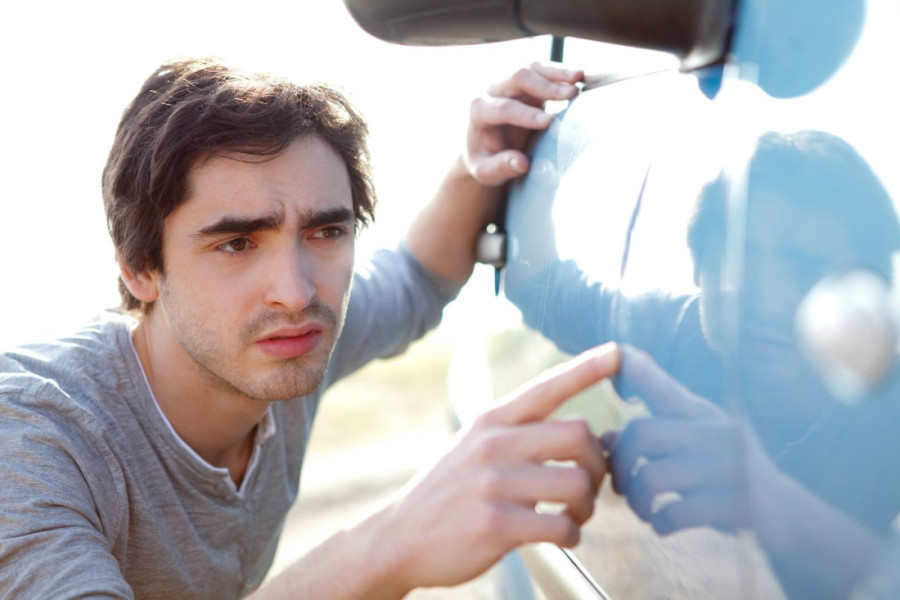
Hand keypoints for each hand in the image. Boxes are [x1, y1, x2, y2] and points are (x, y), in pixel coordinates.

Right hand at [372, 343, 617, 593]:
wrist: (400, 536)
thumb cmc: (450, 491)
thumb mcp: (475, 446)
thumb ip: (521, 434)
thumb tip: (583, 434)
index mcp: (491, 420)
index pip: (546, 387)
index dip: (586, 369)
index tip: (618, 353)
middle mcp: (494, 444)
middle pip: (578, 434)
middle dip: (597, 462)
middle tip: (589, 484)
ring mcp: (495, 483)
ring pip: (578, 483)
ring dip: (587, 506)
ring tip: (573, 515)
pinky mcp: (497, 524)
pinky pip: (561, 526)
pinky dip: (571, 535)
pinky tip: (559, 536)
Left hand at [465, 62, 582, 185]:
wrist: (484, 146)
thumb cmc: (485, 160)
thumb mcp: (486, 172)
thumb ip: (501, 168)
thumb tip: (522, 164)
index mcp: (479, 111)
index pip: (504, 108)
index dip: (526, 114)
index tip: (549, 122)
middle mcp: (491, 90)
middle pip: (517, 78)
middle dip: (545, 86)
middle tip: (570, 93)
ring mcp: (508, 82)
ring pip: (532, 68)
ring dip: (557, 72)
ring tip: (579, 77)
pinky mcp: (525, 81)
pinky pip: (542, 69)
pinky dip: (560, 71)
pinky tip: (579, 76)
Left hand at [602, 345, 790, 544]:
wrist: (790, 517)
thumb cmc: (728, 479)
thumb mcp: (693, 451)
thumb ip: (652, 442)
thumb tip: (605, 439)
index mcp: (702, 414)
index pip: (662, 383)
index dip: (635, 367)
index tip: (615, 350)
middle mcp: (714, 431)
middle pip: (641, 432)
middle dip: (619, 463)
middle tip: (621, 487)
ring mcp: (727, 466)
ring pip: (651, 477)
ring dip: (637, 501)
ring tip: (644, 510)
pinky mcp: (736, 503)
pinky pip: (676, 512)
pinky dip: (660, 523)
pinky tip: (663, 525)